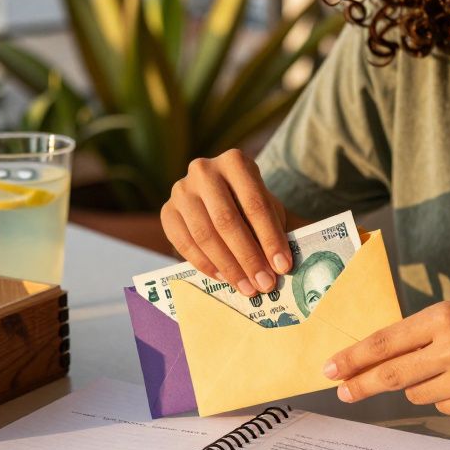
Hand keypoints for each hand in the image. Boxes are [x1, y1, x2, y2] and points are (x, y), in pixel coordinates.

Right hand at [161, 149, 292, 296]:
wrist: (220, 195)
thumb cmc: (249, 203)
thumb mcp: (266, 206)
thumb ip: (271, 228)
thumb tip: (276, 266)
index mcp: (234, 161)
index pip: (255, 204)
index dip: (270, 238)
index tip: (283, 266)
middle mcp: (204, 170)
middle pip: (227, 221)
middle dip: (248, 257)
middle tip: (264, 283)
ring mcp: (181, 190)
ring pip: (204, 235)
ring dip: (228, 266)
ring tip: (247, 287)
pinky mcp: (167, 211)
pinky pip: (184, 244)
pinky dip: (206, 265)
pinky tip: (224, 278)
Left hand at [322, 294, 449, 416]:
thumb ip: (429, 328)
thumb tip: (389, 352)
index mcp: (447, 316)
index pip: (385, 342)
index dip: (353, 358)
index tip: (330, 368)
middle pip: (391, 375)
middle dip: (360, 384)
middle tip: (341, 391)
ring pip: (418, 393)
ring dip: (419, 384)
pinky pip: (445, 406)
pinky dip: (447, 396)